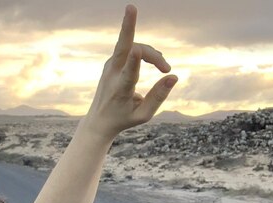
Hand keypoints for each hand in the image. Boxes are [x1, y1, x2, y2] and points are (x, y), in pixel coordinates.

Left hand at [83, 4, 177, 140]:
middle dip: (127, 27)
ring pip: (133, 47)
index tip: (137, 52)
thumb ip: (159, 97)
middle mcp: (112, 75)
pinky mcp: (110, 62)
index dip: (134, 62)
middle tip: (131, 7)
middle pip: (122, 48)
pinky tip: (157, 61)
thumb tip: (174, 76)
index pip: (127, 75)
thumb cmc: (123, 119)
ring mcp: (109, 66)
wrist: (98, 121)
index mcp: (120, 91)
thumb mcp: (143, 115)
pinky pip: (130, 49)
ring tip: (164, 66)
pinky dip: (145, 53)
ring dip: (152, 53)